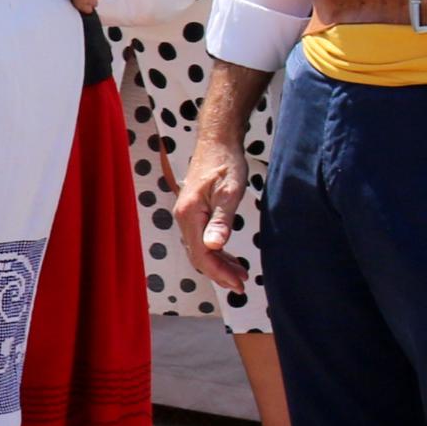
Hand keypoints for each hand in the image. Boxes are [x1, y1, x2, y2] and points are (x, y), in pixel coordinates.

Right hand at [178, 133, 253, 291]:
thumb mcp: (229, 192)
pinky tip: (230, 257)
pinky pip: (202, 240)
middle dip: (220, 273)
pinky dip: (216, 252)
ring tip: (240, 274)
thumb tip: (214, 246)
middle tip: (242, 283)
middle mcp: (183, 218)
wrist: (217, 142)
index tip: (239, 283)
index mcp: (190, 214)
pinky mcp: (193, 213)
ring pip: (200, 249)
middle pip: (198, 255)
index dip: (219, 272)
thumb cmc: (225, 163)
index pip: (201, 254)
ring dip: (219, 264)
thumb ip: (221, 221)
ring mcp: (187, 216)